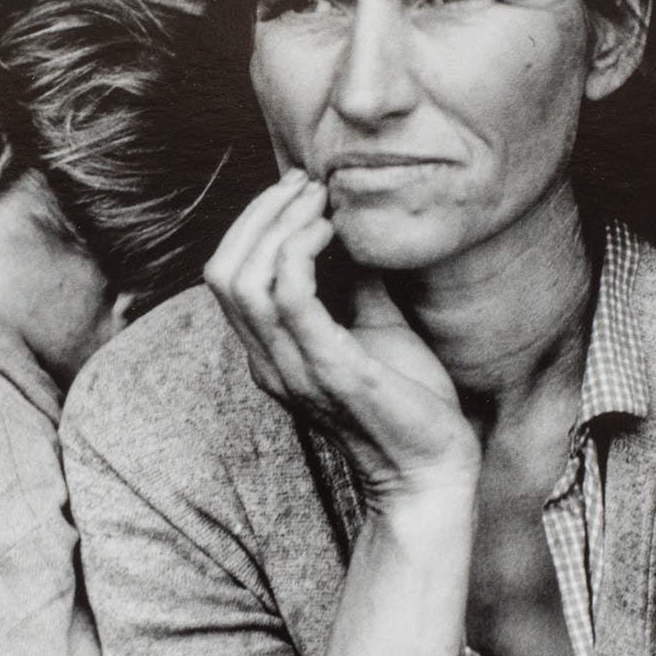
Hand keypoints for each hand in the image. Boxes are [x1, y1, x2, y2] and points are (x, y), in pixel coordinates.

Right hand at [204, 170, 479, 506]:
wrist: (433, 469)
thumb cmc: (408, 401)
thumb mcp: (375, 327)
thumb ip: (354, 282)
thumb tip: (356, 225)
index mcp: (272, 354)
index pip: (226, 277)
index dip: (252, 224)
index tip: (298, 189)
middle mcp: (269, 363)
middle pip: (222, 272)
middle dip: (259, 214)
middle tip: (306, 185)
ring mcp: (293, 369)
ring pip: (243, 280)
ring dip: (279, 225)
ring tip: (320, 201)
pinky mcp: (329, 371)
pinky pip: (289, 298)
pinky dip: (301, 251)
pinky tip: (334, 232)